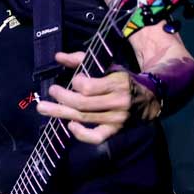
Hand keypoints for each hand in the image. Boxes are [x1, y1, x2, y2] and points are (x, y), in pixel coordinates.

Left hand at [34, 51, 154, 144]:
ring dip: (61, 113)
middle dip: (62, 97)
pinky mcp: (116, 131)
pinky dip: (81, 134)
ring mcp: (117, 119)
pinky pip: (96, 137)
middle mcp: (117, 103)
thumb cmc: (123, 80)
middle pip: (82, 104)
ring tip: (43, 107)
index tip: (74, 80)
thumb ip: (82, 60)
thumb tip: (58, 56)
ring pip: (84, 118)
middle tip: (51, 91)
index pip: (89, 87)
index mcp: (117, 83)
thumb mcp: (108, 66)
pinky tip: (70, 125)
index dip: (76, 83)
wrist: (150, 98)